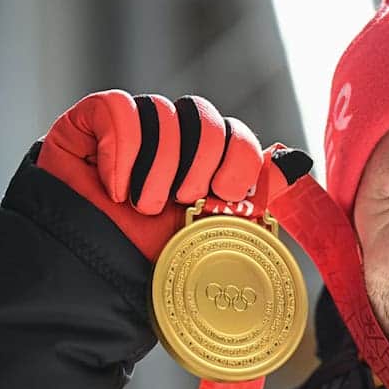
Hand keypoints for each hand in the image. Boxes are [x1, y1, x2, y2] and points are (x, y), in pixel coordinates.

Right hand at [36, 89, 310, 259]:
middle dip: (201, 161)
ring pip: (162, 111)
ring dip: (159, 167)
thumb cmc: (154, 261)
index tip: (225, 193)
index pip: (235, 131)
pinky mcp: (90, 122)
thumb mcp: (216, 231)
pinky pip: (119, 109)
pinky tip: (116, 188)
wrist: (94, 279)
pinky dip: (122, 152)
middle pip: (204, 113)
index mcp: (207, 159)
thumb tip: (299, 161)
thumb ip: (256, 194)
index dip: (238, 156)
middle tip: (183, 201)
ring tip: (144, 205)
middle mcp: (172, 137)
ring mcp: (133, 127)